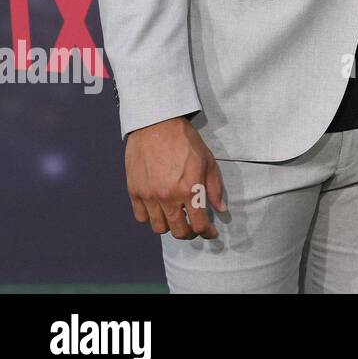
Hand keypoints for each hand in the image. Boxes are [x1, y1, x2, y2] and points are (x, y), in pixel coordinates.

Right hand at [124, 116, 224, 239]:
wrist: (157, 125)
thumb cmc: (185, 141)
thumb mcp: (208, 161)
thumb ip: (215, 188)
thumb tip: (221, 210)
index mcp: (189, 189)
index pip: (199, 224)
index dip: (207, 233)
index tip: (211, 233)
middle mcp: (168, 197)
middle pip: (179, 232)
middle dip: (190, 233)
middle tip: (195, 226)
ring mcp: (149, 196)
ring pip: (159, 228)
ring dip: (170, 226)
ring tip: (177, 216)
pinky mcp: (134, 192)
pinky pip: (141, 217)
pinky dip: (151, 218)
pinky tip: (160, 209)